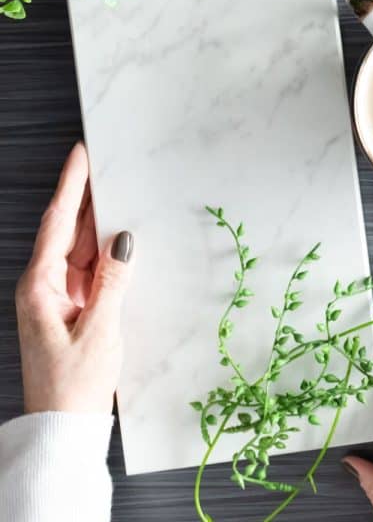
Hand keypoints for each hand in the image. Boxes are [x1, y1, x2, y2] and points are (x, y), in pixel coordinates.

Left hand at [16, 142, 133, 414]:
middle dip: (86, 194)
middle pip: (67, 230)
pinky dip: (106, 252)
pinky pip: (90, 270)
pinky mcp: (72, 310)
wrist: (63, 426)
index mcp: (40, 287)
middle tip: (105, 161)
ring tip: (119, 190)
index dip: (71, 186)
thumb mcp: (100, 330)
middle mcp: (44, 287)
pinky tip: (122, 238)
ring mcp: (57, 299)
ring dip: (99, 222)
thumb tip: (124, 238)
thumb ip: (113, 281)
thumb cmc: (74, 385)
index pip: (57, 224)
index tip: (82, 153)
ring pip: (81, 248)